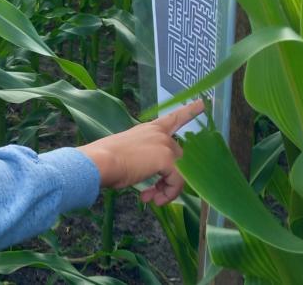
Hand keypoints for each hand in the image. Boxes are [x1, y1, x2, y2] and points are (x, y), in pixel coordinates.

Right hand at [76, 101, 203, 205]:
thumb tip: (145, 174)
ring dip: (167, 189)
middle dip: (169, 179)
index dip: (188, 111)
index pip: (173, 118)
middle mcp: (159, 134)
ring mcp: (164, 144)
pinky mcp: (166, 159)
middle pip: (179, 157)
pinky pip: (176, 181)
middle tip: (153, 194)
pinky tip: (154, 199)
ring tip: (153, 199)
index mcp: (148, 129)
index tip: (202, 103)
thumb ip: (142, 158)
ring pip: (179, 171)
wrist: (99, 162)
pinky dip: (168, 193)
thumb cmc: (105, 159)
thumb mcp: (127, 153)